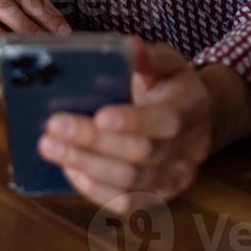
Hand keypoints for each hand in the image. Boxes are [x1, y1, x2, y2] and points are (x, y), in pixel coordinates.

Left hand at [37, 38, 212, 212]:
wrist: (200, 117)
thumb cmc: (174, 84)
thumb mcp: (168, 61)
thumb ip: (148, 57)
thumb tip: (129, 46)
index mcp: (191, 109)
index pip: (165, 122)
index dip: (132, 122)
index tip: (98, 115)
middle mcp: (188, 149)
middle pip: (139, 154)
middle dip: (92, 142)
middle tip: (52, 127)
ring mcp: (175, 177)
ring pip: (129, 183)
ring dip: (85, 165)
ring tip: (50, 146)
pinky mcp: (160, 195)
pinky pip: (127, 203)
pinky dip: (94, 189)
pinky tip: (70, 169)